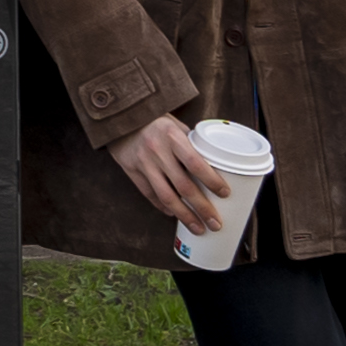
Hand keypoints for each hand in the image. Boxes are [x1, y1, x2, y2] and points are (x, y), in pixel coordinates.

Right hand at [110, 114, 233, 227]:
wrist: (120, 117)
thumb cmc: (155, 121)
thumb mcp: (175, 125)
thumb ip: (191, 144)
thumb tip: (215, 166)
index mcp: (172, 136)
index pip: (196, 163)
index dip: (212, 181)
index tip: (225, 194)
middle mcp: (157, 151)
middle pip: (184, 186)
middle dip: (202, 208)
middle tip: (216, 223)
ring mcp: (143, 163)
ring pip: (167, 197)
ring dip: (185, 216)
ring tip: (198, 228)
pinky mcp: (131, 171)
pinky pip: (150, 194)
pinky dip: (163, 207)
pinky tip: (174, 215)